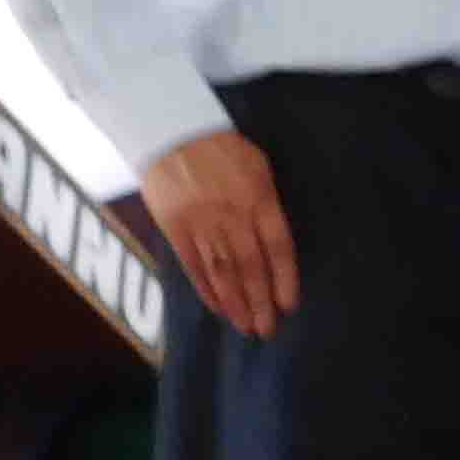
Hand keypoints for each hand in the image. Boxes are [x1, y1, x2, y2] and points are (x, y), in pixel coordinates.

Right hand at [141, 127, 300, 338]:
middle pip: (249, 266)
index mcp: (258, 199)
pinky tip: (218, 307)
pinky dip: (206, 289)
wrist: (171, 131)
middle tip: (267, 329)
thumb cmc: (223, 149)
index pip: (277, 247)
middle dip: (260, 301)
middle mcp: (231, 215)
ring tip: (245, 326)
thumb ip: (267, 206)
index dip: (284, 279)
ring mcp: (200, 223)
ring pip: (221, 271)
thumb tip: (273, 243)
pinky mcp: (174, 227)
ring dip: (235, 302)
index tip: (288, 305)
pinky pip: (192, 265)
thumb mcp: (259, 169)